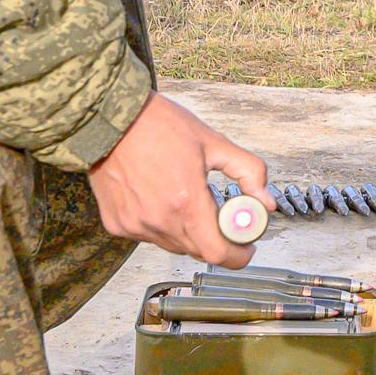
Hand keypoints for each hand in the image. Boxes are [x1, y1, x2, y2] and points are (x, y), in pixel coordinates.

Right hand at [86, 93, 276, 266]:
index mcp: (186, 202)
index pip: (218, 253)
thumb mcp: (213, 142)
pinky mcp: (117, 224)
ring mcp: (135, 225)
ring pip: (173, 245)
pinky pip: (148, 235)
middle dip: (215, 239)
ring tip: (185, 197)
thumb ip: (248, 172)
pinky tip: (158, 196)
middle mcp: (159, 221)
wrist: (108, 119)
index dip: (238, 255)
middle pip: (198, 251)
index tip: (246, 247)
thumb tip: (267, 202)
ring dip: (187, 231)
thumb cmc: (158, 125)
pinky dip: (161, 224)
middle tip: (220, 215)